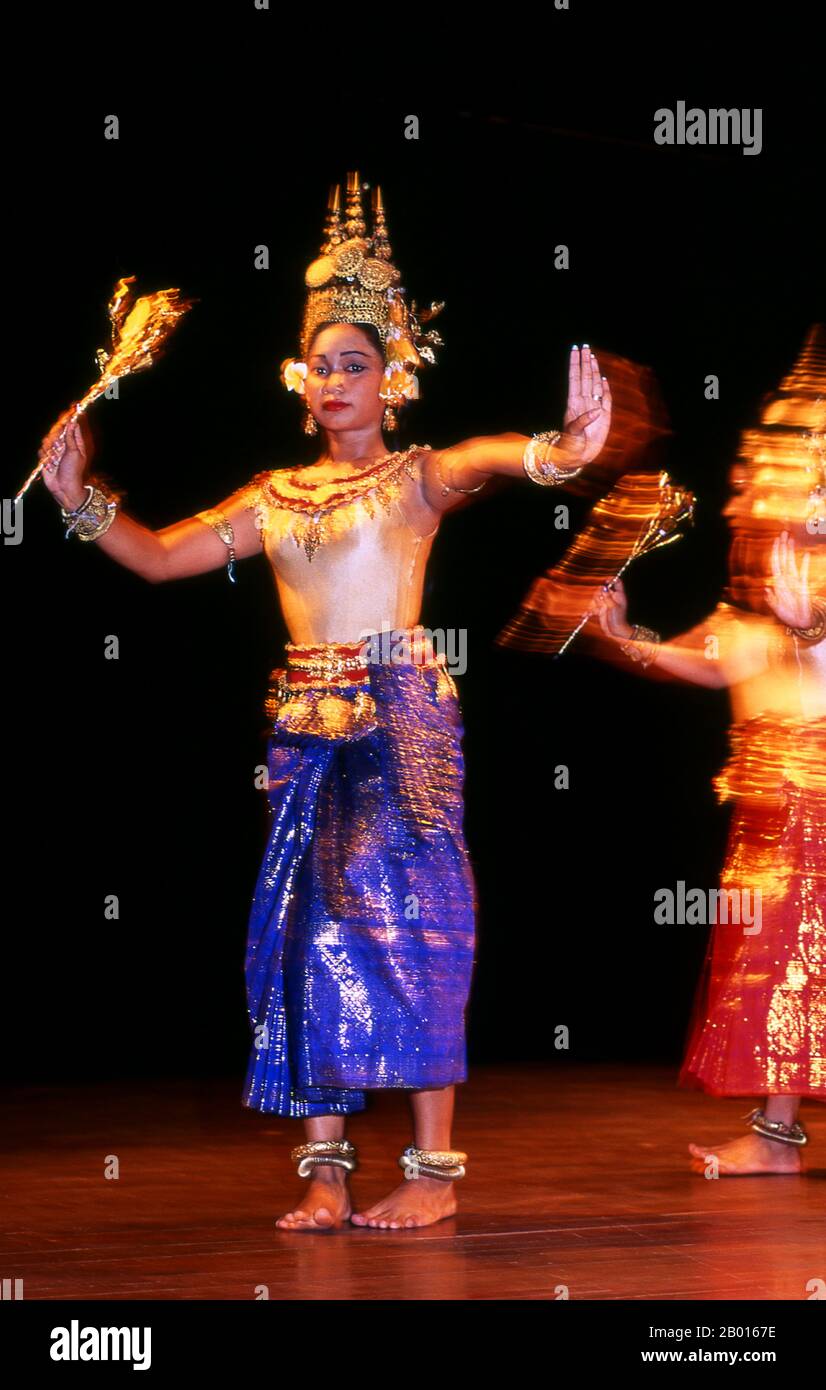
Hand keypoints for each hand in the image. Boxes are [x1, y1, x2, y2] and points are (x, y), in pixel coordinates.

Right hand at [38, 407, 92, 508]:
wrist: (64, 488)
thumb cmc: (74, 471)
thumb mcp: (75, 452)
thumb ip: (72, 437)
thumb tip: (73, 421)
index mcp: (76, 443)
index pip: (72, 426)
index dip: (70, 418)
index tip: (71, 409)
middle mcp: (65, 445)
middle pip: (57, 431)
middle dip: (56, 439)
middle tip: (58, 447)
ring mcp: (55, 452)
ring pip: (47, 441)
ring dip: (50, 450)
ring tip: (55, 460)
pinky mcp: (47, 458)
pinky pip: (42, 452)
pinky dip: (45, 458)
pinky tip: (50, 465)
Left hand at [561, 346, 611, 464]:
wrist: (578, 457)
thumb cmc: (570, 445)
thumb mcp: (572, 433)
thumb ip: (582, 421)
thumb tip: (597, 412)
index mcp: (573, 403)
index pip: (574, 378)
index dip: (575, 364)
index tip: (574, 350)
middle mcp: (583, 402)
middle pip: (585, 377)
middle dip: (585, 362)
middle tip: (585, 346)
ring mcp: (594, 408)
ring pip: (594, 384)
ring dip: (594, 371)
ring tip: (592, 357)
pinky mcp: (604, 416)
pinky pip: (606, 399)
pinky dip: (605, 389)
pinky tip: (602, 379)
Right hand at [587, 577, 632, 639]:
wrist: (617, 632)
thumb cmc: (619, 619)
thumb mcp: (613, 607)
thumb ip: (607, 597)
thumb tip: (603, 588)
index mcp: (618, 595)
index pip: (617, 583)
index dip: (612, 580)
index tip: (605, 580)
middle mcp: (612, 598)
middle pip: (602, 590)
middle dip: (598, 595)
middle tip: (600, 602)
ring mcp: (605, 604)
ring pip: (596, 598)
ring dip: (593, 604)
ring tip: (595, 611)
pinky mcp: (600, 611)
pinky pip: (592, 608)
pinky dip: (589, 611)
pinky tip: (585, 615)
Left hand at [764, 531, 813, 628]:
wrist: (798, 621)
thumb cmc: (786, 614)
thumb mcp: (775, 607)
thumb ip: (771, 599)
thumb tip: (766, 589)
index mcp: (777, 583)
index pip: (775, 563)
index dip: (775, 552)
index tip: (775, 541)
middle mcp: (786, 579)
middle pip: (783, 559)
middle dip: (783, 546)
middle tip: (784, 533)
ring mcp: (795, 580)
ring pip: (792, 562)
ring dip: (791, 551)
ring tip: (792, 539)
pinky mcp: (804, 584)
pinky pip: (805, 572)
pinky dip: (806, 563)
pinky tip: (806, 554)